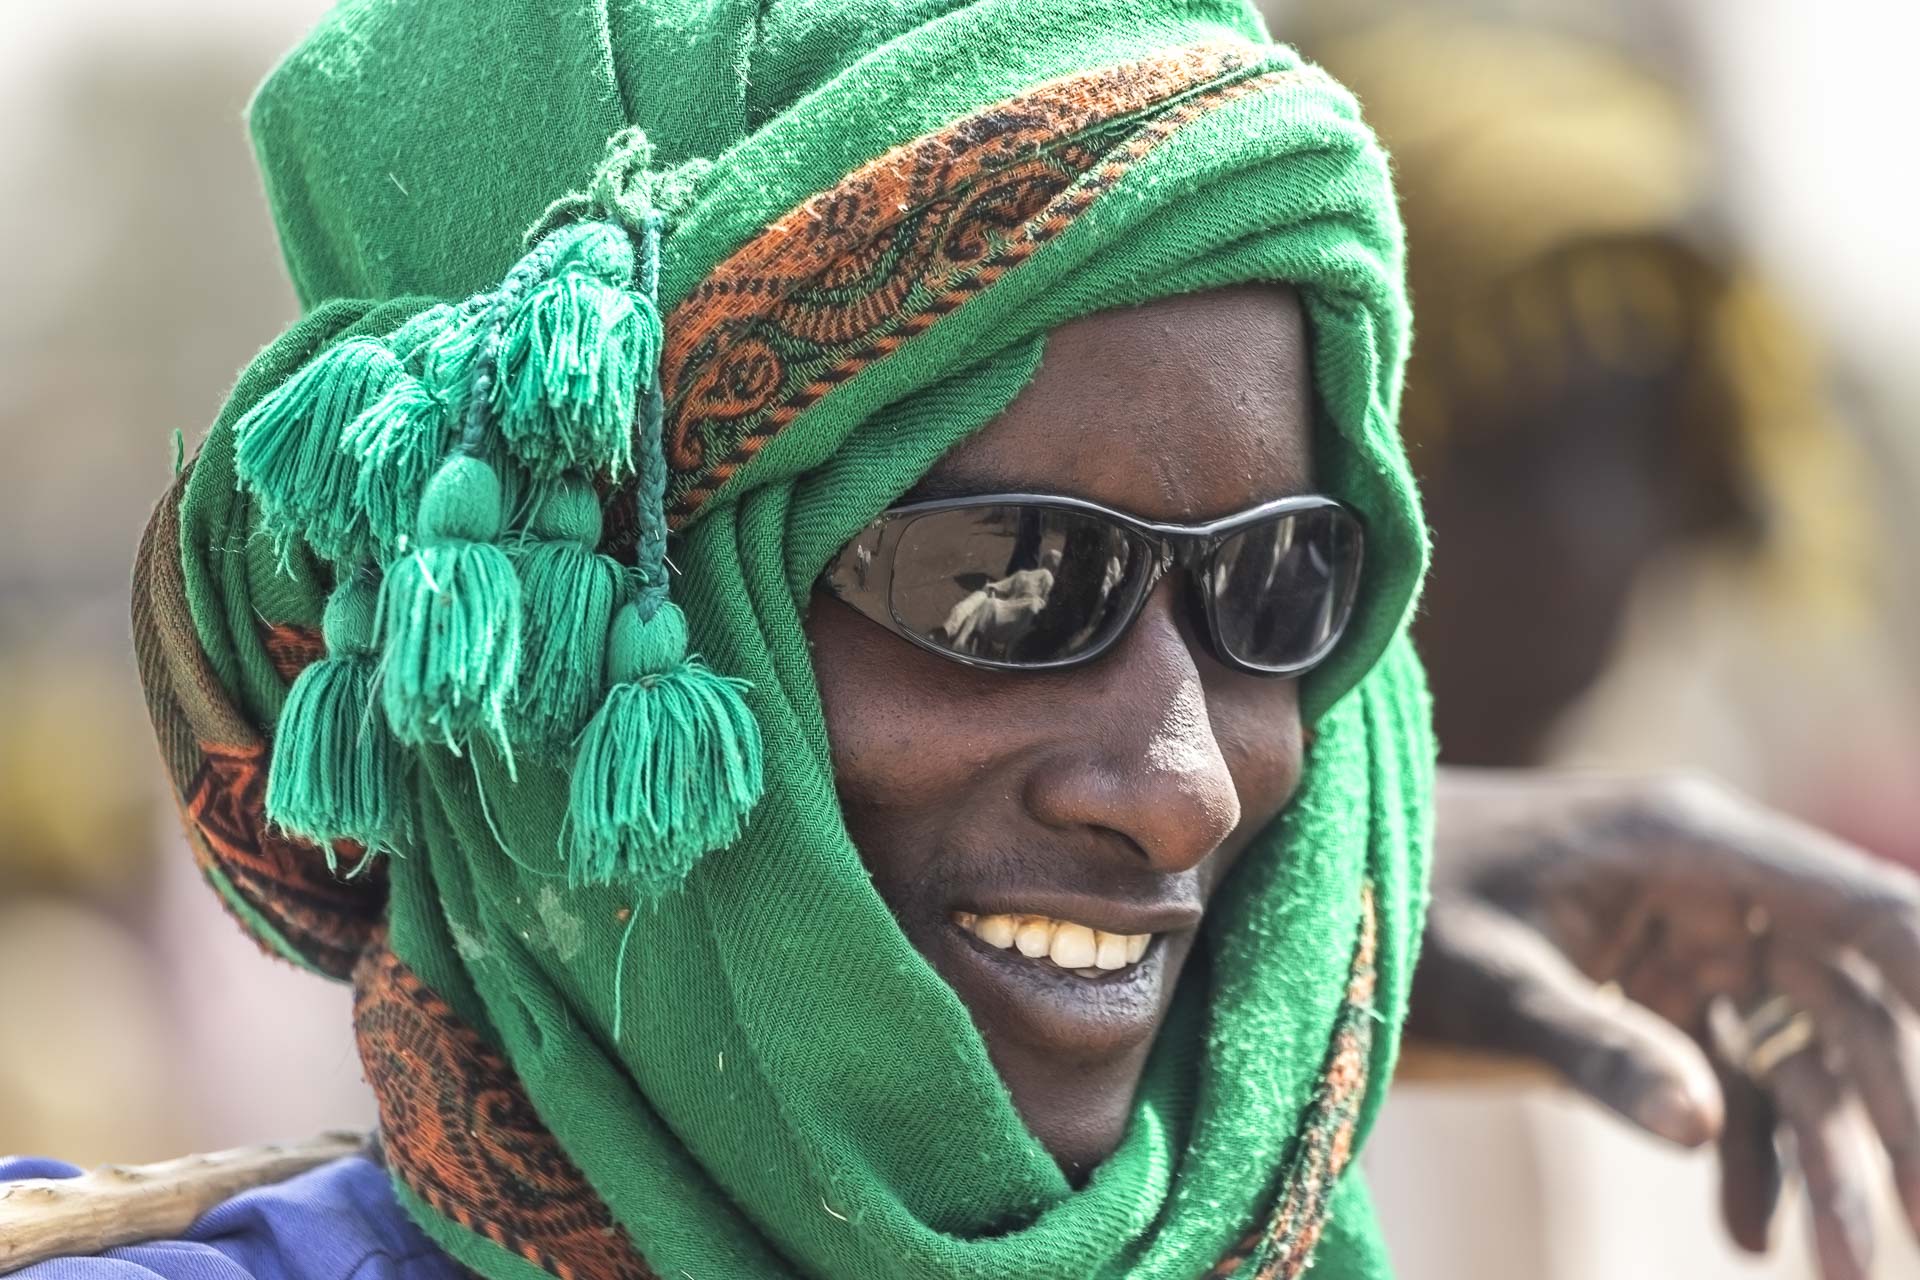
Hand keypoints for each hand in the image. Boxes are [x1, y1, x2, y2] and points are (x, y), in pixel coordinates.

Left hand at [1411, 766, 1919, 1279]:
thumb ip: (1589, 1044)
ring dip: (1824, 1162)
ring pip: (1794, 1055)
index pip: (1864, 908)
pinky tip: (1742, 1233)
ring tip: (1839, 1275)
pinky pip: (1729, 1076)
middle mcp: (1708, 887)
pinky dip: (1742, 1151)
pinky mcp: (1653, 991)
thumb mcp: (1485, 978)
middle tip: (1916, 1241)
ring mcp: (1686, 941)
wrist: (1322, 887)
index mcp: (1684, 844)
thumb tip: (1701, 1125)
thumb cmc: (1394, 903)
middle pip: (1844, 1006)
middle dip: (1891, 1123)